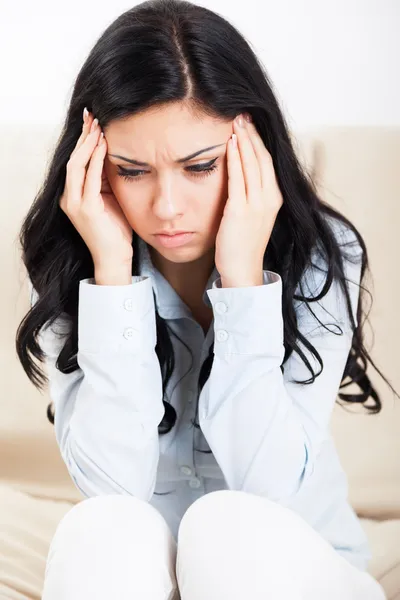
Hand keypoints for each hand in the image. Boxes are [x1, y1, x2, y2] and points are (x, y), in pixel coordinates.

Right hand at [60, 108, 133, 269]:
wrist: (115, 259)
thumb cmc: (115, 232)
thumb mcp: (110, 200)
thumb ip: (106, 181)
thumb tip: (113, 157)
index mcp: (74, 196)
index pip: (76, 162)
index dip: (83, 141)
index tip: (92, 122)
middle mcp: (69, 198)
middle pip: (73, 159)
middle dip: (83, 136)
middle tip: (92, 116)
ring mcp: (75, 204)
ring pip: (76, 165)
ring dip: (88, 144)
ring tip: (97, 126)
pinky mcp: (87, 209)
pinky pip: (89, 178)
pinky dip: (95, 159)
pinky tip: (104, 144)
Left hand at [215, 113, 282, 286]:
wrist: (242, 270)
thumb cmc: (243, 244)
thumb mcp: (254, 216)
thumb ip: (252, 195)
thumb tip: (242, 176)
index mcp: (275, 198)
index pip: (267, 162)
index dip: (258, 141)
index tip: (249, 123)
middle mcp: (269, 199)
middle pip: (262, 158)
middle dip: (251, 134)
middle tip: (241, 114)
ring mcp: (257, 205)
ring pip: (252, 164)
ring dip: (243, 140)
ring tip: (235, 121)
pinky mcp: (241, 211)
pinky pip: (238, 178)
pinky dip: (235, 159)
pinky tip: (229, 144)